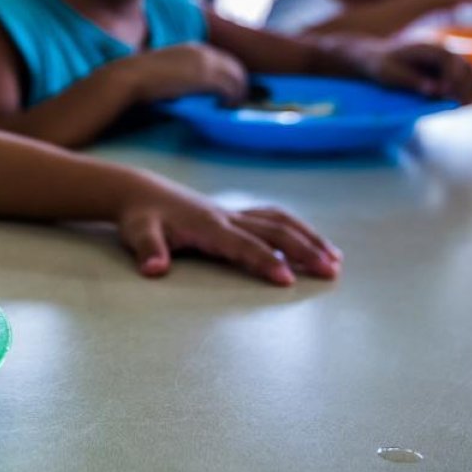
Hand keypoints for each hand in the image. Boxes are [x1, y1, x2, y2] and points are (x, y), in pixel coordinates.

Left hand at [116, 177, 340, 284]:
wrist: (139, 192)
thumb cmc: (140, 217)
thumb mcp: (136, 233)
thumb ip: (147, 250)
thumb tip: (154, 269)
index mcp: (207, 225)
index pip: (242, 245)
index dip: (265, 260)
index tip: (288, 280)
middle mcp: (226, 217)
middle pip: (273, 231)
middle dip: (303, 250)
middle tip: (331, 273)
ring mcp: (233, 214)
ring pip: (279, 221)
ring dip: (308, 238)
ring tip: (335, 260)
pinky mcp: (234, 214)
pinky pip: (272, 218)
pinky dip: (296, 229)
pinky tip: (312, 243)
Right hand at [120, 43, 247, 103]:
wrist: (131, 76)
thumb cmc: (139, 77)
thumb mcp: (165, 70)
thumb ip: (180, 74)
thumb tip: (186, 88)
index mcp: (192, 48)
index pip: (222, 59)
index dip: (228, 74)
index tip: (227, 89)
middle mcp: (202, 51)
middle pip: (234, 65)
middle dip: (239, 82)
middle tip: (236, 99)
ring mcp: (205, 62)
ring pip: (237, 76)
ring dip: (239, 91)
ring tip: (232, 105)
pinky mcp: (206, 76)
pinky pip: (230, 86)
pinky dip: (232, 97)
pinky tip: (226, 106)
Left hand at [367, 42, 471, 102]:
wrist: (379, 60)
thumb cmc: (382, 66)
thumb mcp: (390, 73)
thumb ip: (412, 81)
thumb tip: (435, 91)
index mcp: (428, 48)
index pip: (449, 60)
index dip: (451, 77)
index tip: (445, 93)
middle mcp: (443, 53)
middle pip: (466, 68)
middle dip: (465, 86)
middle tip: (458, 105)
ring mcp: (448, 63)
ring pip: (471, 75)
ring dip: (470, 90)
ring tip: (461, 106)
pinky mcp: (449, 73)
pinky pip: (466, 82)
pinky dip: (467, 92)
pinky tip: (460, 104)